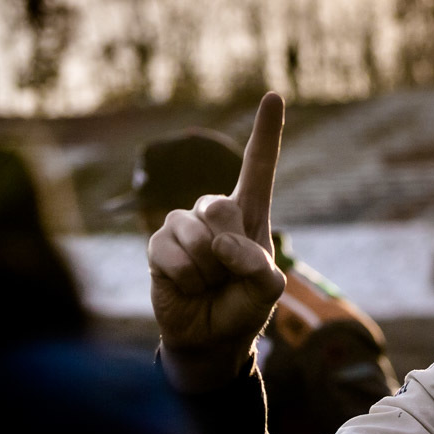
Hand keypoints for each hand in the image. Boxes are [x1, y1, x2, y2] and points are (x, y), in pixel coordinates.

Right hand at [148, 92, 287, 391]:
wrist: (210, 338)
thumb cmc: (242, 307)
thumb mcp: (267, 290)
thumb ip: (258, 266)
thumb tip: (222, 244)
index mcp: (250, 213)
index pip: (258, 166)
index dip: (267, 132)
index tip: (275, 95)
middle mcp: (215, 212)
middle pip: (222, 206)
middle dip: (231, 248)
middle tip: (228, 274)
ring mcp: (183, 225)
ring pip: (197, 232)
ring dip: (208, 268)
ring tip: (208, 283)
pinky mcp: (158, 245)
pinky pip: (171, 253)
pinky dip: (186, 277)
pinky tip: (187, 286)